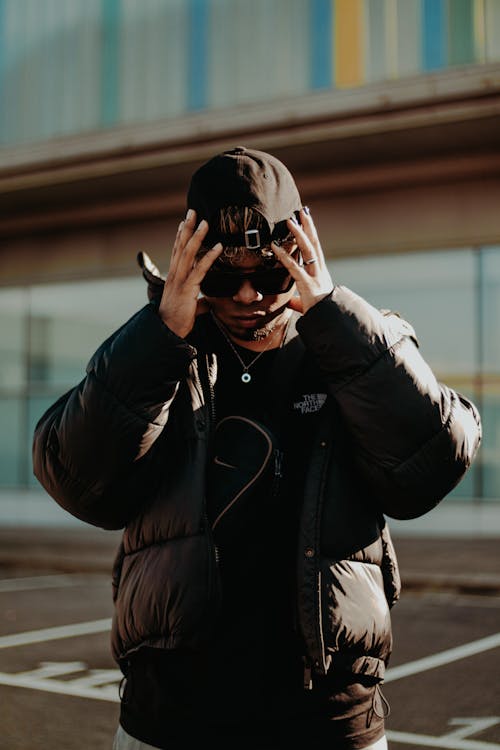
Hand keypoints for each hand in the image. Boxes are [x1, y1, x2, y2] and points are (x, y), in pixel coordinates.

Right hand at [158, 210, 221, 337]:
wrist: (168, 330)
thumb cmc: (176, 320)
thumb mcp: (188, 308)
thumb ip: (197, 303)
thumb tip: (206, 304)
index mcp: (174, 277)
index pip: (176, 251)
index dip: (180, 236)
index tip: (184, 222)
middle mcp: (175, 274)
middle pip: (181, 246)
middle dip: (187, 228)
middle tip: (192, 211)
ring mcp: (180, 280)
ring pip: (188, 253)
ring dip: (197, 236)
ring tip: (205, 222)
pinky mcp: (188, 288)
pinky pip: (200, 269)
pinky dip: (209, 256)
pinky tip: (218, 247)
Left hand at [272, 208, 333, 313]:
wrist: (330, 322)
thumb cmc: (321, 315)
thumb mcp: (308, 305)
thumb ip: (299, 301)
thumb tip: (291, 302)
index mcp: (320, 273)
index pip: (316, 249)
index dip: (312, 233)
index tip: (307, 220)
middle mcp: (320, 271)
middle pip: (314, 244)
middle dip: (308, 226)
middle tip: (302, 211)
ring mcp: (315, 277)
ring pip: (307, 250)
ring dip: (299, 234)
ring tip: (290, 221)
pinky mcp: (308, 285)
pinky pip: (294, 267)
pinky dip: (284, 256)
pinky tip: (275, 247)